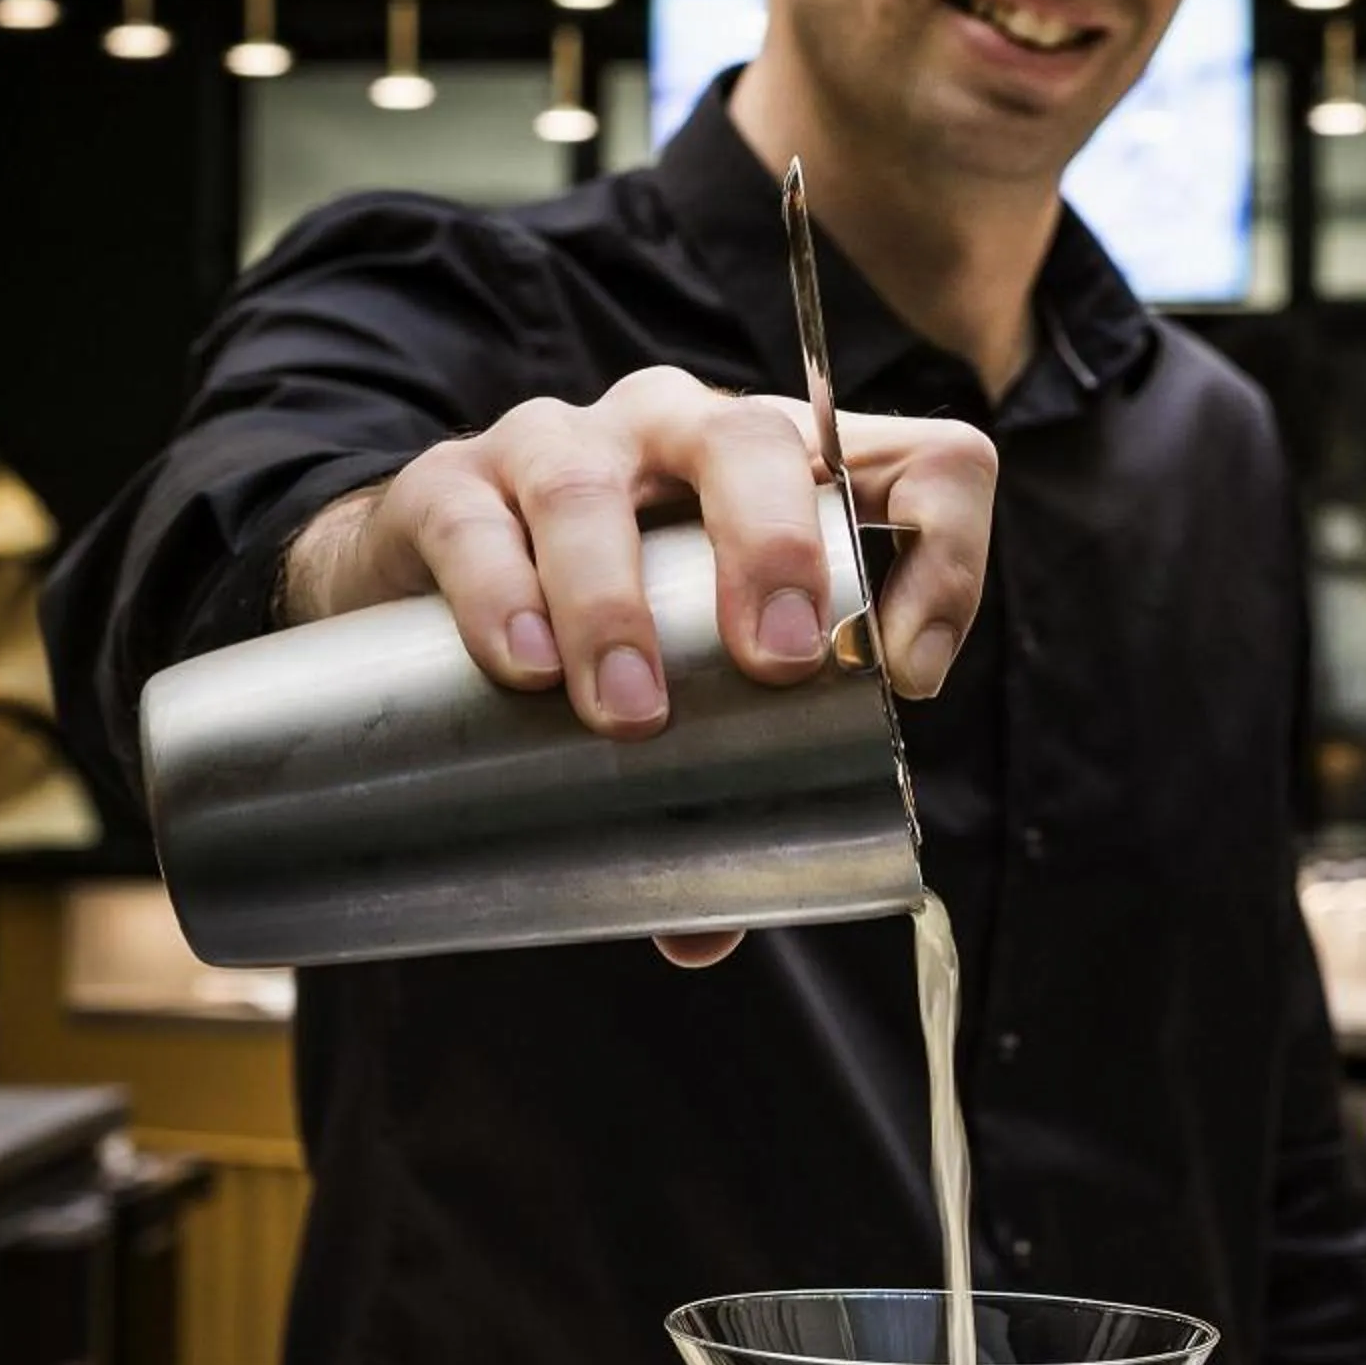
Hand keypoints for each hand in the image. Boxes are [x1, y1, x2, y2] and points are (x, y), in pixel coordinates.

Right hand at [281, 367, 996, 963]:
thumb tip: (705, 932)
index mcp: (784, 474)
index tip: (906, 675)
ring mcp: (559, 446)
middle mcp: (679, 432)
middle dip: (773, 546)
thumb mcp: (695, 676)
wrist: (419, 579)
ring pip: (592, 484)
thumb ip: (713, 790)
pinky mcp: (446, 485)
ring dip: (616, 601)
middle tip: (776, 665)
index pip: (925, 460)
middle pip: (752, 437)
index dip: (946, 550)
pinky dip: (501, 591)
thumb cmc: (605, 627)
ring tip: (628, 711)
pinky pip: (475, 521)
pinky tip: (524, 666)